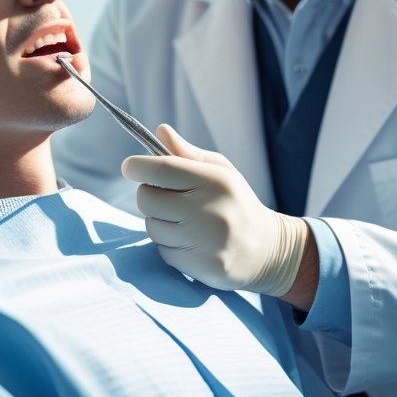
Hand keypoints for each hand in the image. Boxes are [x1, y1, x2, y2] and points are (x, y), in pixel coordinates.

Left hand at [121, 124, 308, 297]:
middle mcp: (209, 210)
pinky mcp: (199, 265)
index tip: (130, 167)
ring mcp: (204, 240)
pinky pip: (162, 250)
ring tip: (184, 221)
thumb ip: (187, 154)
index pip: (163, 168)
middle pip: (148, 199)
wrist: (266, 249)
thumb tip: (160, 131)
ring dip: (159, 222)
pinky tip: (191, 241)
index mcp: (215, 180)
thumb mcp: (220, 172)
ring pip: (152, 226)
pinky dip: (169, 245)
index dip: (138, 166)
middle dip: (149, 195)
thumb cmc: (236, 203)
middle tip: (164, 196)